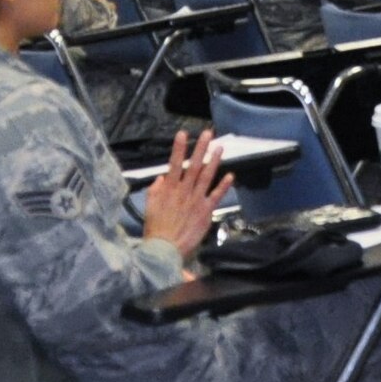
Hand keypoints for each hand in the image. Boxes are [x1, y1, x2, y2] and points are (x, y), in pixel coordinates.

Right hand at [141, 131, 232, 260]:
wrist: (164, 248)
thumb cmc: (155, 228)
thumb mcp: (150, 206)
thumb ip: (155, 190)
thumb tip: (162, 178)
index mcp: (169, 189)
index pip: (174, 163)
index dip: (179, 148)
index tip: (183, 133)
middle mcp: (184, 191)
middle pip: (194, 165)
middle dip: (201, 148)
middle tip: (209, 133)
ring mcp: (196, 200)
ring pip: (206, 176)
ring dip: (214, 161)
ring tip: (220, 148)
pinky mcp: (205, 211)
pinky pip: (216, 196)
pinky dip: (223, 185)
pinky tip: (231, 175)